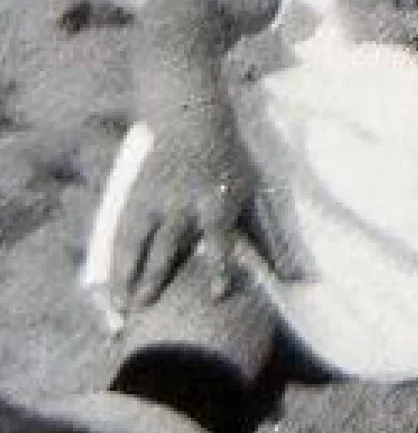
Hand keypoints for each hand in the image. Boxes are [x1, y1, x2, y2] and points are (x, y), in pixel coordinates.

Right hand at [108, 132, 287, 310]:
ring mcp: (154, 200)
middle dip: (157, 275)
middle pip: (168, 243)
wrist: (191, 122)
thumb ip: (267, 238)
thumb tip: (291, 276)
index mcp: (216, 200)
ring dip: (127, 275)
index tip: (216, 295)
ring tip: (122, 308)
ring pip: (136, 241)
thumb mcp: (252, 195)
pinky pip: (120, 235)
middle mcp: (182, 202)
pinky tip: (112, 289)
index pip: (219, 237)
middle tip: (147, 309)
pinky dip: (115, 263)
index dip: (218, 266)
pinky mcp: (134, 199)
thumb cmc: (229, 167)